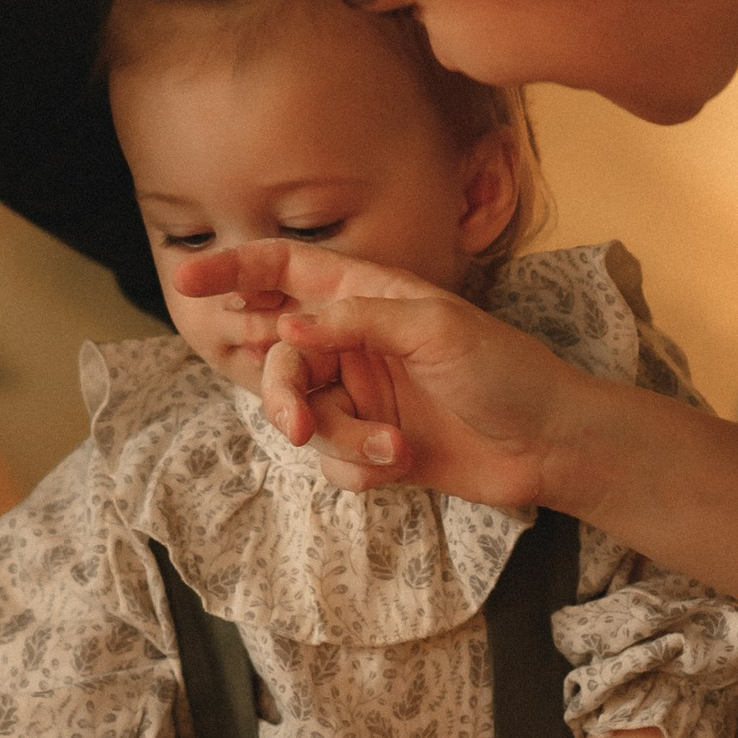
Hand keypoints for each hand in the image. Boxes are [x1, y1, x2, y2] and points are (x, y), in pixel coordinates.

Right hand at [171, 243, 587, 505]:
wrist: (550, 445)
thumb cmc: (506, 370)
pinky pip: (331, 461)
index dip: (235, 271)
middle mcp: (354, 343)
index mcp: (367, 296)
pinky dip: (360, 467)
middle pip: (279, 358)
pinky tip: (404, 464)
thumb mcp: (435, 328)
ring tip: (394, 448)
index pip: (285, 272)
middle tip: (294, 424)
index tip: (187, 278)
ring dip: (342, 439)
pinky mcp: (372, 446)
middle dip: (282, 394)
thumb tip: (290, 323)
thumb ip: (357, 320)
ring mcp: (361, 396)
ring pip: (303, 418)